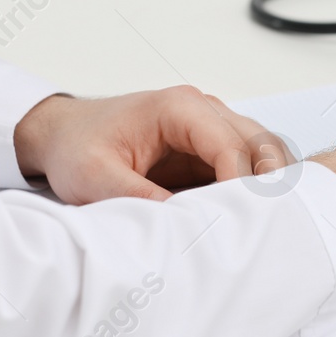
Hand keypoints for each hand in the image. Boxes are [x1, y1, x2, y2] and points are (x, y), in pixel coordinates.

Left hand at [13, 87, 290, 203]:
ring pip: (262, 151)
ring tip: (269, 226)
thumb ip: (138, 198)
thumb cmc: (77, 147)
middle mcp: (204, 109)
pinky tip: (253, 218)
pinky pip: (246, 163)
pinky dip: (255, 188)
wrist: (63, 134)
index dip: (243, 187)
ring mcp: (211, 125)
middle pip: (260, 143)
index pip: (231, 146)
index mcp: (179, 108)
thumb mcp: (96, 178)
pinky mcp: (209, 146)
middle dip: (270, 185)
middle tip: (272, 228)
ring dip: (269, 185)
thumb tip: (183, 226)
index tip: (242, 224)